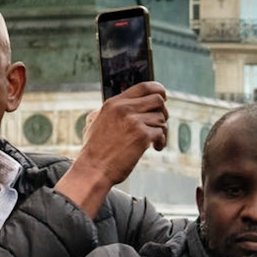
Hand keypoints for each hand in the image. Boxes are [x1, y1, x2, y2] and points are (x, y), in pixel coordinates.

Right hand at [56, 83, 169, 216]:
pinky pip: (161, 133)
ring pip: (161, 118)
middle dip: (163, 111)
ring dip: (161, 130)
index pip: (144, 87)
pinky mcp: (142, 137)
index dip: (158, 90)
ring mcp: (134, 122)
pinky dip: (161, 141)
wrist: (93, 169)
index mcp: (114, 103)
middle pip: (158, 100)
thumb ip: (110, 110)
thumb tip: (124, 103)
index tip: (163, 97)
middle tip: (159, 122)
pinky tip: (155, 147)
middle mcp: (124, 109)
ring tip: (154, 140)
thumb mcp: (95, 121)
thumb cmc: (94, 149)